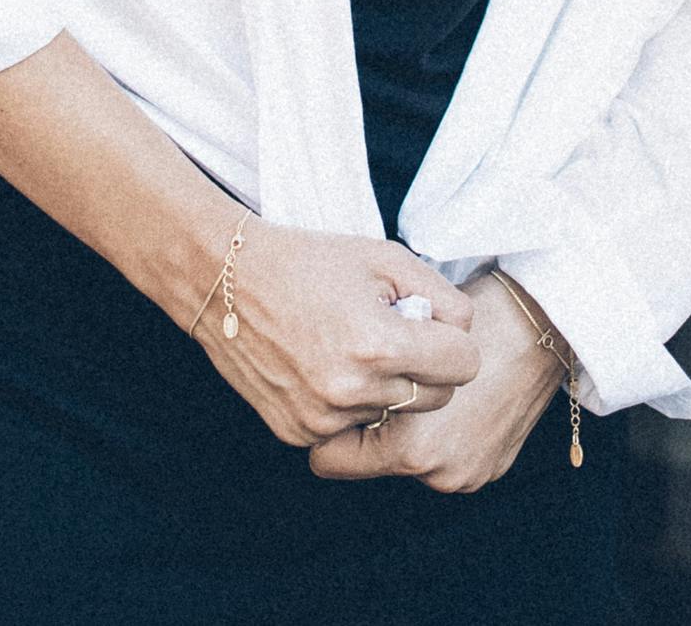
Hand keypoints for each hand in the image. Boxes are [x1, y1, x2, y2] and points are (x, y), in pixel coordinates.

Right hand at [187, 227, 479, 448]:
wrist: (227, 280)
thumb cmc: (309, 261)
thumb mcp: (383, 256)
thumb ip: (439, 294)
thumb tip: (463, 331)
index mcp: (379, 344)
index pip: (464, 366)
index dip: (454, 341)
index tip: (432, 324)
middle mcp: (353, 391)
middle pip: (436, 398)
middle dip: (427, 367)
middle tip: (393, 332)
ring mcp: (323, 419)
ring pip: (393, 415)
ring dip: (386, 387)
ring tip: (352, 345)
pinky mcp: (299, 433)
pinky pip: (353, 427)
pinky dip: (350, 402)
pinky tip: (325, 365)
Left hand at [306, 274, 562, 493]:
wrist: (542, 325)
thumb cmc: (467, 315)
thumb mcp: (396, 334)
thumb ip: (356, 375)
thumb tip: (317, 388)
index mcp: (409, 447)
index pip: (329, 460)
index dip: (328, 420)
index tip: (330, 387)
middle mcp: (437, 473)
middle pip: (369, 457)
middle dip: (369, 420)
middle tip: (378, 375)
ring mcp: (467, 476)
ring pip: (406, 457)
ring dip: (405, 427)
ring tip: (418, 377)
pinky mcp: (489, 471)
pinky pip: (443, 456)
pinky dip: (440, 432)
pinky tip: (449, 394)